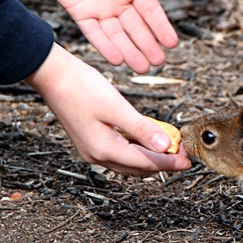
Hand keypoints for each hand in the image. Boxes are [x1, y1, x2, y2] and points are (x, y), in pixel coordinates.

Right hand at [26, 43, 190, 175]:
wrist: (52, 75)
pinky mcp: (91, 141)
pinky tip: (150, 138)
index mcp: (103, 149)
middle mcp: (97, 155)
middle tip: (184, 153)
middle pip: (138, 167)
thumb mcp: (116, 106)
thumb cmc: (80, 86)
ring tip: (172, 146)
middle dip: (163, 161)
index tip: (189, 160)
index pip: (145, 162)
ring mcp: (92, 150)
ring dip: (151, 156)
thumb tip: (166, 146)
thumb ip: (142, 128)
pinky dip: (138, 148)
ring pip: (130, 161)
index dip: (170, 162)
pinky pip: (121, 152)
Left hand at [39, 0, 177, 72]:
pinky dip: (105, 46)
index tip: (171, 43)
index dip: (161, 27)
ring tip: (141, 67)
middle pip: (135, 27)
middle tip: (158, 62)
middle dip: (147, 45)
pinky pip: (94, 33)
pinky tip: (117, 59)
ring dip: (129, 51)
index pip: (150, 11)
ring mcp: (99, 8)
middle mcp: (118, 0)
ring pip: (117, 35)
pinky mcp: (80, 12)